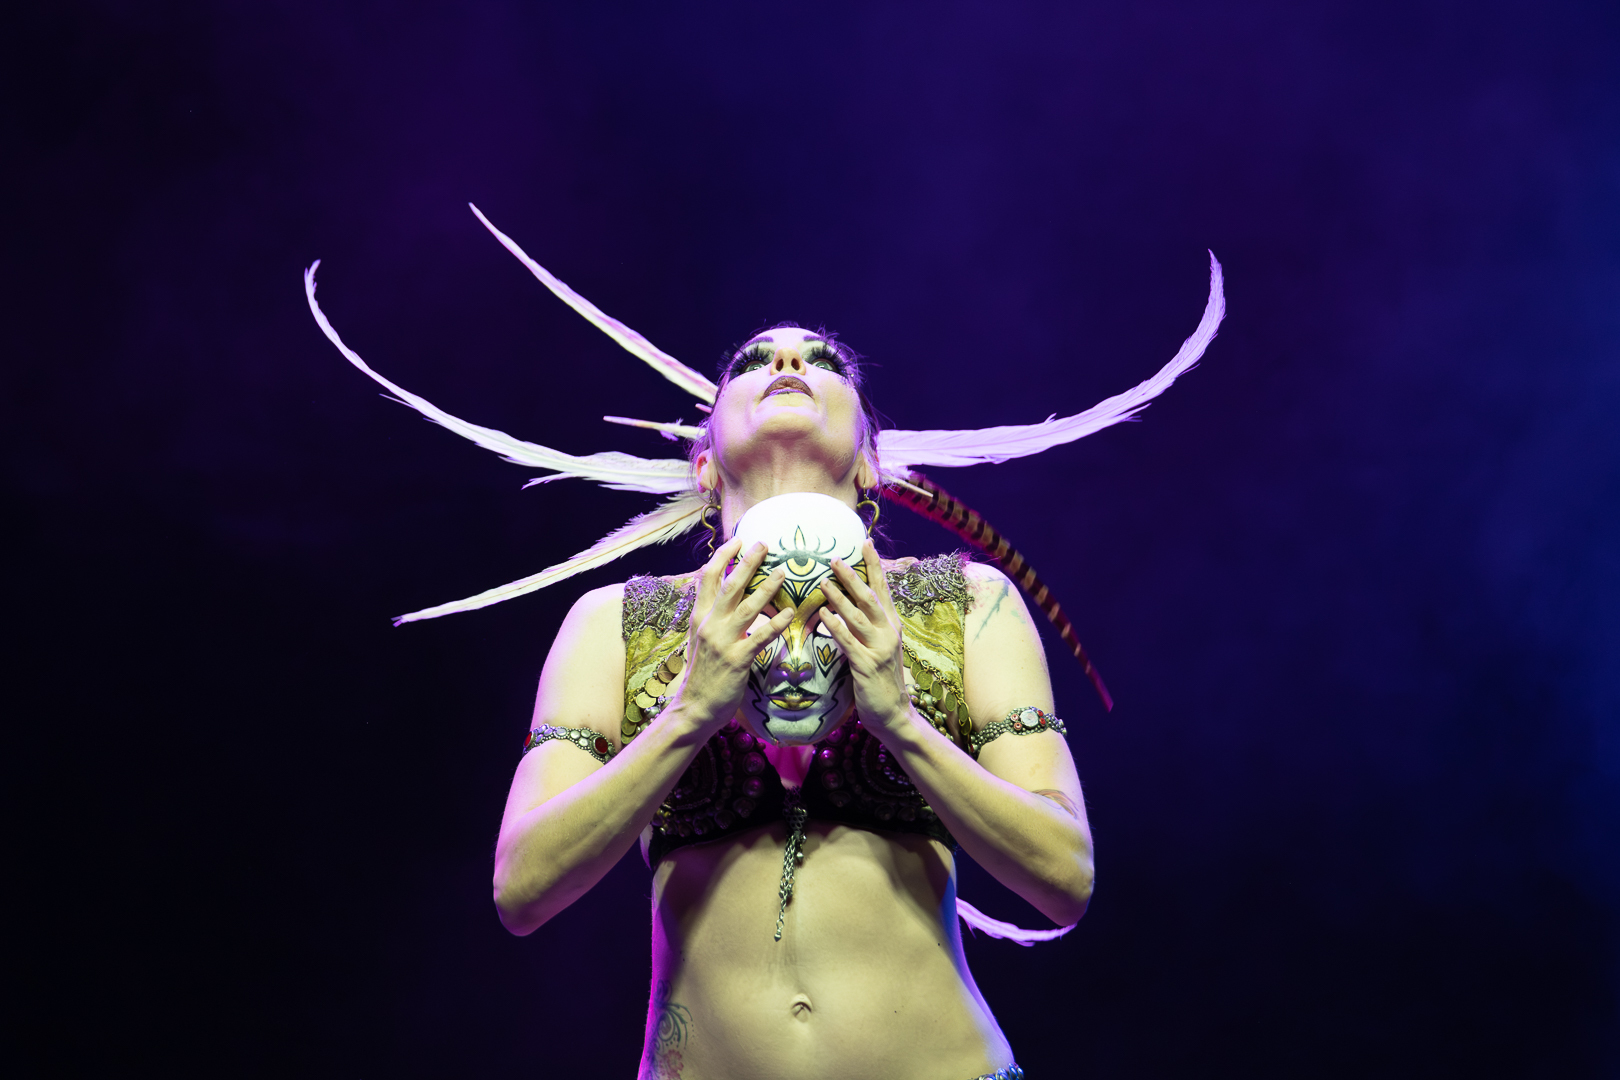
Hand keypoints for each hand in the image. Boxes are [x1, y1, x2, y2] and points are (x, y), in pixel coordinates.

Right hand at [667, 537, 793, 734]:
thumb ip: (711, 617)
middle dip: (747, 562)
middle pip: (729, 585)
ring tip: (782, 572)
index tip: (737, 540)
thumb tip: (724, 598)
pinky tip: (789, 614)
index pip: (708, 578)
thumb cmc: (702, 674)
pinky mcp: (737, 659)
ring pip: (747, 607)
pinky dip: (775, 623)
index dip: (722, 556)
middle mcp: (709, 624)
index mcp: (699, 617)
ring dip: (766, 587)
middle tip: (763, 544)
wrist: (694, 708)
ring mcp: (722, 641)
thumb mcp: (699, 640)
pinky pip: (760, 637)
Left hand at [820, 540, 913, 734]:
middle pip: (869, 597)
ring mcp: (879, 649)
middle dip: (852, 576)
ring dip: (839, 598)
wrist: (894, 714)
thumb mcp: (879, 647)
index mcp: (891, 625)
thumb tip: (847, 605)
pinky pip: (849, 642)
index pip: (882, 588)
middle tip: (834, 558)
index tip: (865, 542)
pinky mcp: (867, 666)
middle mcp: (888, 632)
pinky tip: (824, 615)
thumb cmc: (882, 680)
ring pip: (857, 617)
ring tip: (823, 582)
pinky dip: (836, 627)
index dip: (874, 565)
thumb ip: (867, 626)